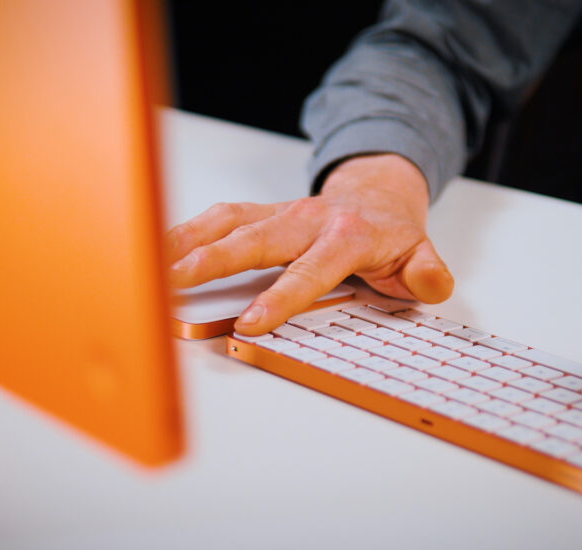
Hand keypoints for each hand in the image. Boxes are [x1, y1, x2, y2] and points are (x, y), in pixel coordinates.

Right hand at [165, 154, 453, 334]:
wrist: (376, 194)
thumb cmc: (391, 234)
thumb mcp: (419, 256)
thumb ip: (425, 275)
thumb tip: (430, 285)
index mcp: (346, 236)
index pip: (309, 270)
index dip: (279, 298)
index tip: (248, 323)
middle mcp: (307, 219)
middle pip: (254, 239)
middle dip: (211, 260)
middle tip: (171, 282)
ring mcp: (280, 212)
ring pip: (229, 221)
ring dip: (188, 241)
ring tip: (150, 265)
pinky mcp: (260, 211)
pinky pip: (221, 216)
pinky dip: (187, 230)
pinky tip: (160, 249)